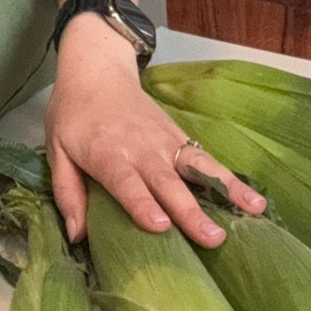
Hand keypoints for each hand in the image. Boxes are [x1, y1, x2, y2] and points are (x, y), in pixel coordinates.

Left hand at [45, 15, 265, 249]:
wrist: (97, 71)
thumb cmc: (74, 115)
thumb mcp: (56, 149)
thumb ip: (67, 192)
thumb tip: (77, 235)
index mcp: (107, 153)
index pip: (127, 183)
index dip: (143, 204)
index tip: (161, 226)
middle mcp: (142, 148)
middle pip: (168, 182)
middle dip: (190, 211)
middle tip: (213, 238)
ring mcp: (166, 142)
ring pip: (198, 168)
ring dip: (226, 190)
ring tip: (253, 211)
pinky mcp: (180, 137)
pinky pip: (206, 161)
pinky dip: (230, 178)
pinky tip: (252, 198)